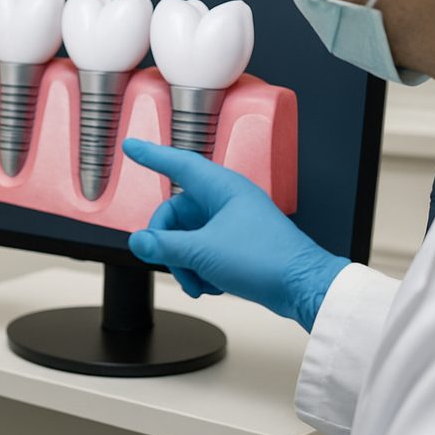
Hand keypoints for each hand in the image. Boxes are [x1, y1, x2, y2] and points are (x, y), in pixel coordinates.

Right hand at [122, 138, 348, 331]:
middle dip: (168, 242)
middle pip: (175, 212)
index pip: (178, 164)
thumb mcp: (203, 252)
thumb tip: (139, 241)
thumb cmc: (267, 260)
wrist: (303, 288)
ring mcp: (231, 223)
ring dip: (184, 261)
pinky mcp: (235, 245)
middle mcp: (225, 201)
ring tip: (195, 281)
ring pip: (187, 236)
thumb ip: (164, 246)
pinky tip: (207, 284)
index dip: (152, 155)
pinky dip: (198, 269)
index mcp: (221, 189)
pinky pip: (202, 250)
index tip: (131, 146)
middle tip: (166, 260)